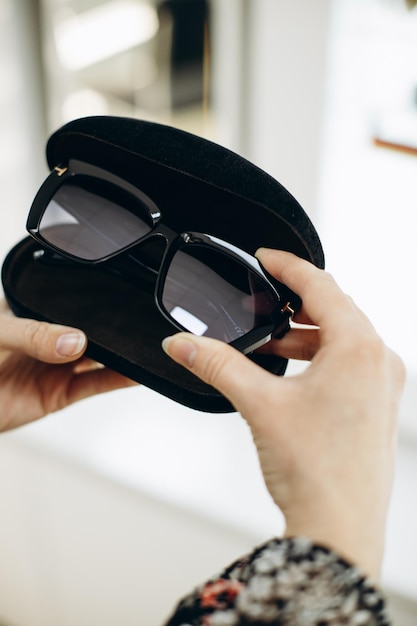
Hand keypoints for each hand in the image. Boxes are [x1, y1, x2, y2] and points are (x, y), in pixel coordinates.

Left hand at [0, 300, 135, 431]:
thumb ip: (32, 334)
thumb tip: (76, 340)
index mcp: (31, 311)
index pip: (68, 304)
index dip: (92, 302)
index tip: (118, 303)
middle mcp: (47, 339)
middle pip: (89, 331)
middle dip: (113, 329)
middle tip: (138, 326)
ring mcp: (54, 367)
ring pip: (97, 359)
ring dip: (121, 356)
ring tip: (143, 349)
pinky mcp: (58, 394)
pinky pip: (94, 385)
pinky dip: (117, 381)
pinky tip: (135, 373)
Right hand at [162, 249, 404, 579]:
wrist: (340, 528)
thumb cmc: (316, 470)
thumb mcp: (258, 404)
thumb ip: (216, 364)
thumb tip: (182, 343)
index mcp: (359, 348)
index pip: (321, 286)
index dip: (289, 266)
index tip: (267, 257)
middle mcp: (379, 362)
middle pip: (335, 310)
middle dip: (295, 302)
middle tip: (263, 299)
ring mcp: (384, 386)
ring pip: (343, 339)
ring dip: (306, 335)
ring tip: (269, 343)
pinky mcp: (378, 407)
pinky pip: (350, 364)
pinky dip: (320, 358)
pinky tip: (292, 374)